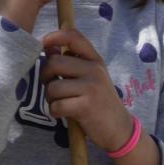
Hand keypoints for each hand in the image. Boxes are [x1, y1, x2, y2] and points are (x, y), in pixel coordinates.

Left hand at [39, 29, 132, 151]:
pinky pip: (56, 105)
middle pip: (54, 63)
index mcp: (95, 60)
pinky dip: (55, 112)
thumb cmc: (100, 102)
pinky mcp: (86, 106)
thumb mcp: (91, 78)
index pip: (74, 37)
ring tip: (61, 103)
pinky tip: (64, 114)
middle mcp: (94, 70)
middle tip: (53, 88)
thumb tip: (48, 48)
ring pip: (52, 86)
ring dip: (50, 98)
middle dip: (45, 77)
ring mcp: (91, 87)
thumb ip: (71, 63)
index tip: (44, 44)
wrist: (119, 128)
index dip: (54, 36)